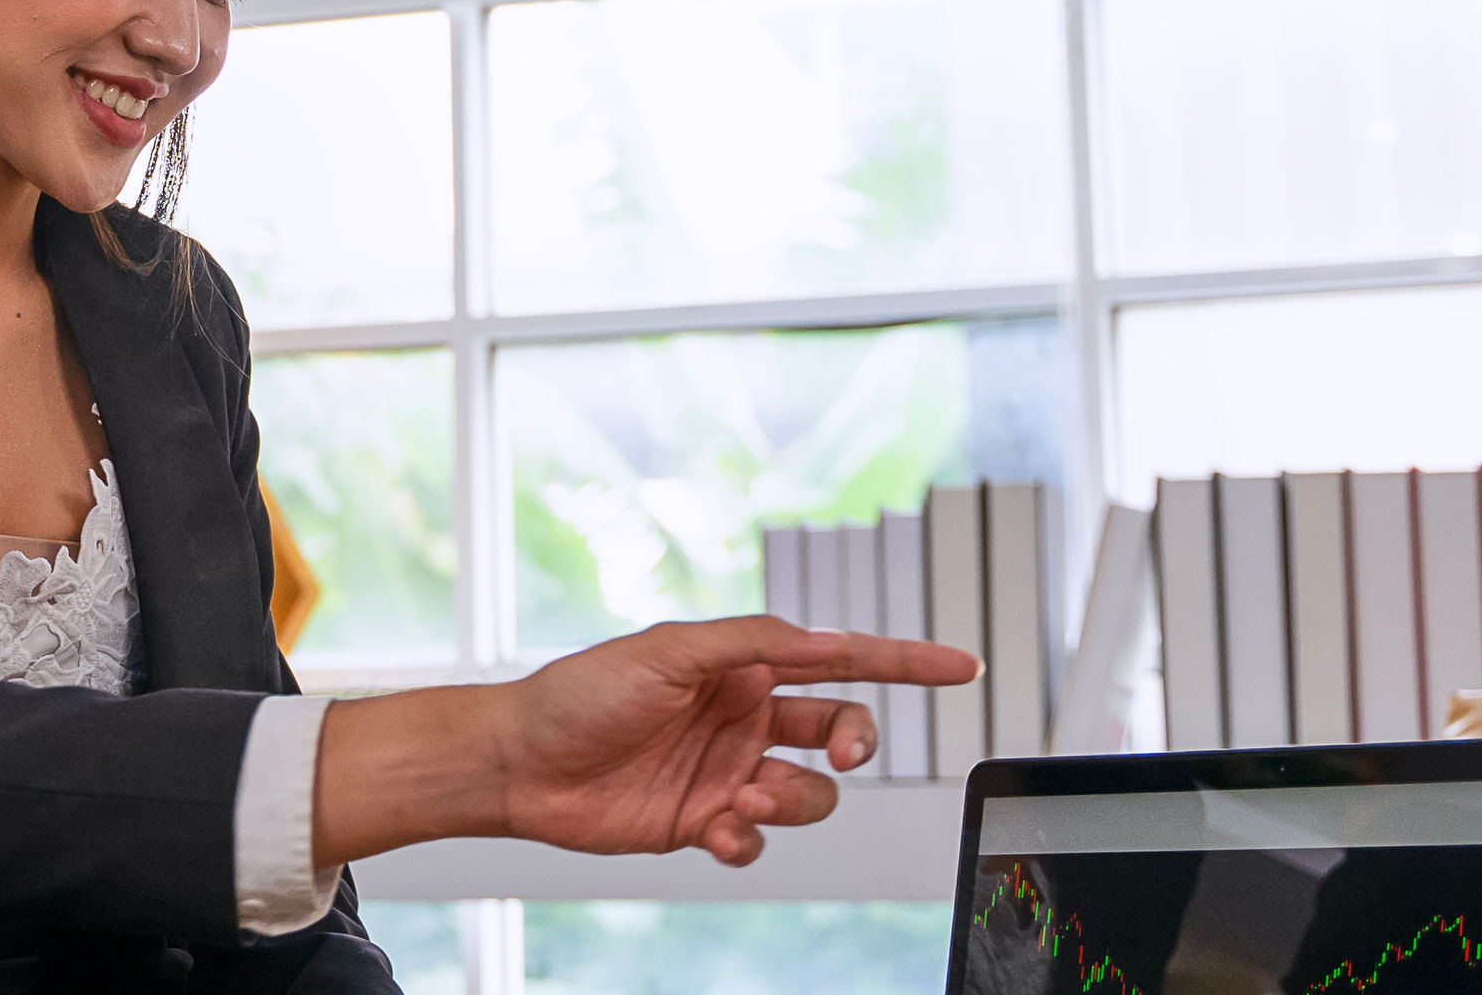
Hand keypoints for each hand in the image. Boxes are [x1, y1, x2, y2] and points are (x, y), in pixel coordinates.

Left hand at [312, 617, 979, 866]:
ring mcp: (729, 770)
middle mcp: (745, 716)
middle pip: (841, 731)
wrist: (521, 763)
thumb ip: (752, 643)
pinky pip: (759, 840)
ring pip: (810, 795)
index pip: (841, 660)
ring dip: (790, 801)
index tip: (960, 665)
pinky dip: (748, 840)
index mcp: (743, 665)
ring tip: (741, 800)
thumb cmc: (580, 693)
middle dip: (855, 744)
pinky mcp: (706, 820)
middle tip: (838, 756)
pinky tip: (714, 830)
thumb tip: (825, 641)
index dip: (904, 662)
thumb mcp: (669, 649)